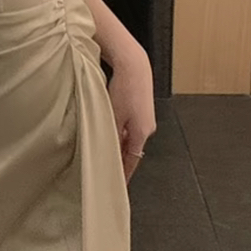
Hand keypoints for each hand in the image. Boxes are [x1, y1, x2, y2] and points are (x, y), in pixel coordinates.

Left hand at [107, 45, 156, 183]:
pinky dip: (121, 132)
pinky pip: (131, 127)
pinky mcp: (142, 109)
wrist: (134, 65)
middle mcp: (147, 128)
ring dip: (118, 144)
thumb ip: (111, 136)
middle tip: (105, 169)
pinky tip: (110, 130)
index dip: (124, 174)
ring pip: (130, 138)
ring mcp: (146, 118)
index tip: (118, 186)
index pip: (132, 161)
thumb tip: (107, 152)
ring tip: (103, 151)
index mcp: (141, 133)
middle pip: (131, 150)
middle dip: (119, 160)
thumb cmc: (125, 88)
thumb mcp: (113, 115)